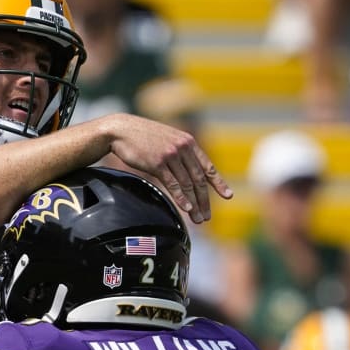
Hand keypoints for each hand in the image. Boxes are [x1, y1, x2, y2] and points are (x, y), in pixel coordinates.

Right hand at [105, 114, 231, 222]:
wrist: (121, 130)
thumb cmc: (142, 135)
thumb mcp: (167, 139)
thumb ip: (180, 151)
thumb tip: (187, 169)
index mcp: (188, 142)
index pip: (207, 166)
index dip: (218, 183)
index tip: (227, 196)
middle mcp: (183, 148)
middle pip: (198, 179)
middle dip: (204, 200)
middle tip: (207, 216)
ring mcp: (171, 155)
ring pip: (187, 184)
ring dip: (194, 204)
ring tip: (198, 219)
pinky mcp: (157, 163)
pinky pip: (173, 184)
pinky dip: (181, 198)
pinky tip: (187, 209)